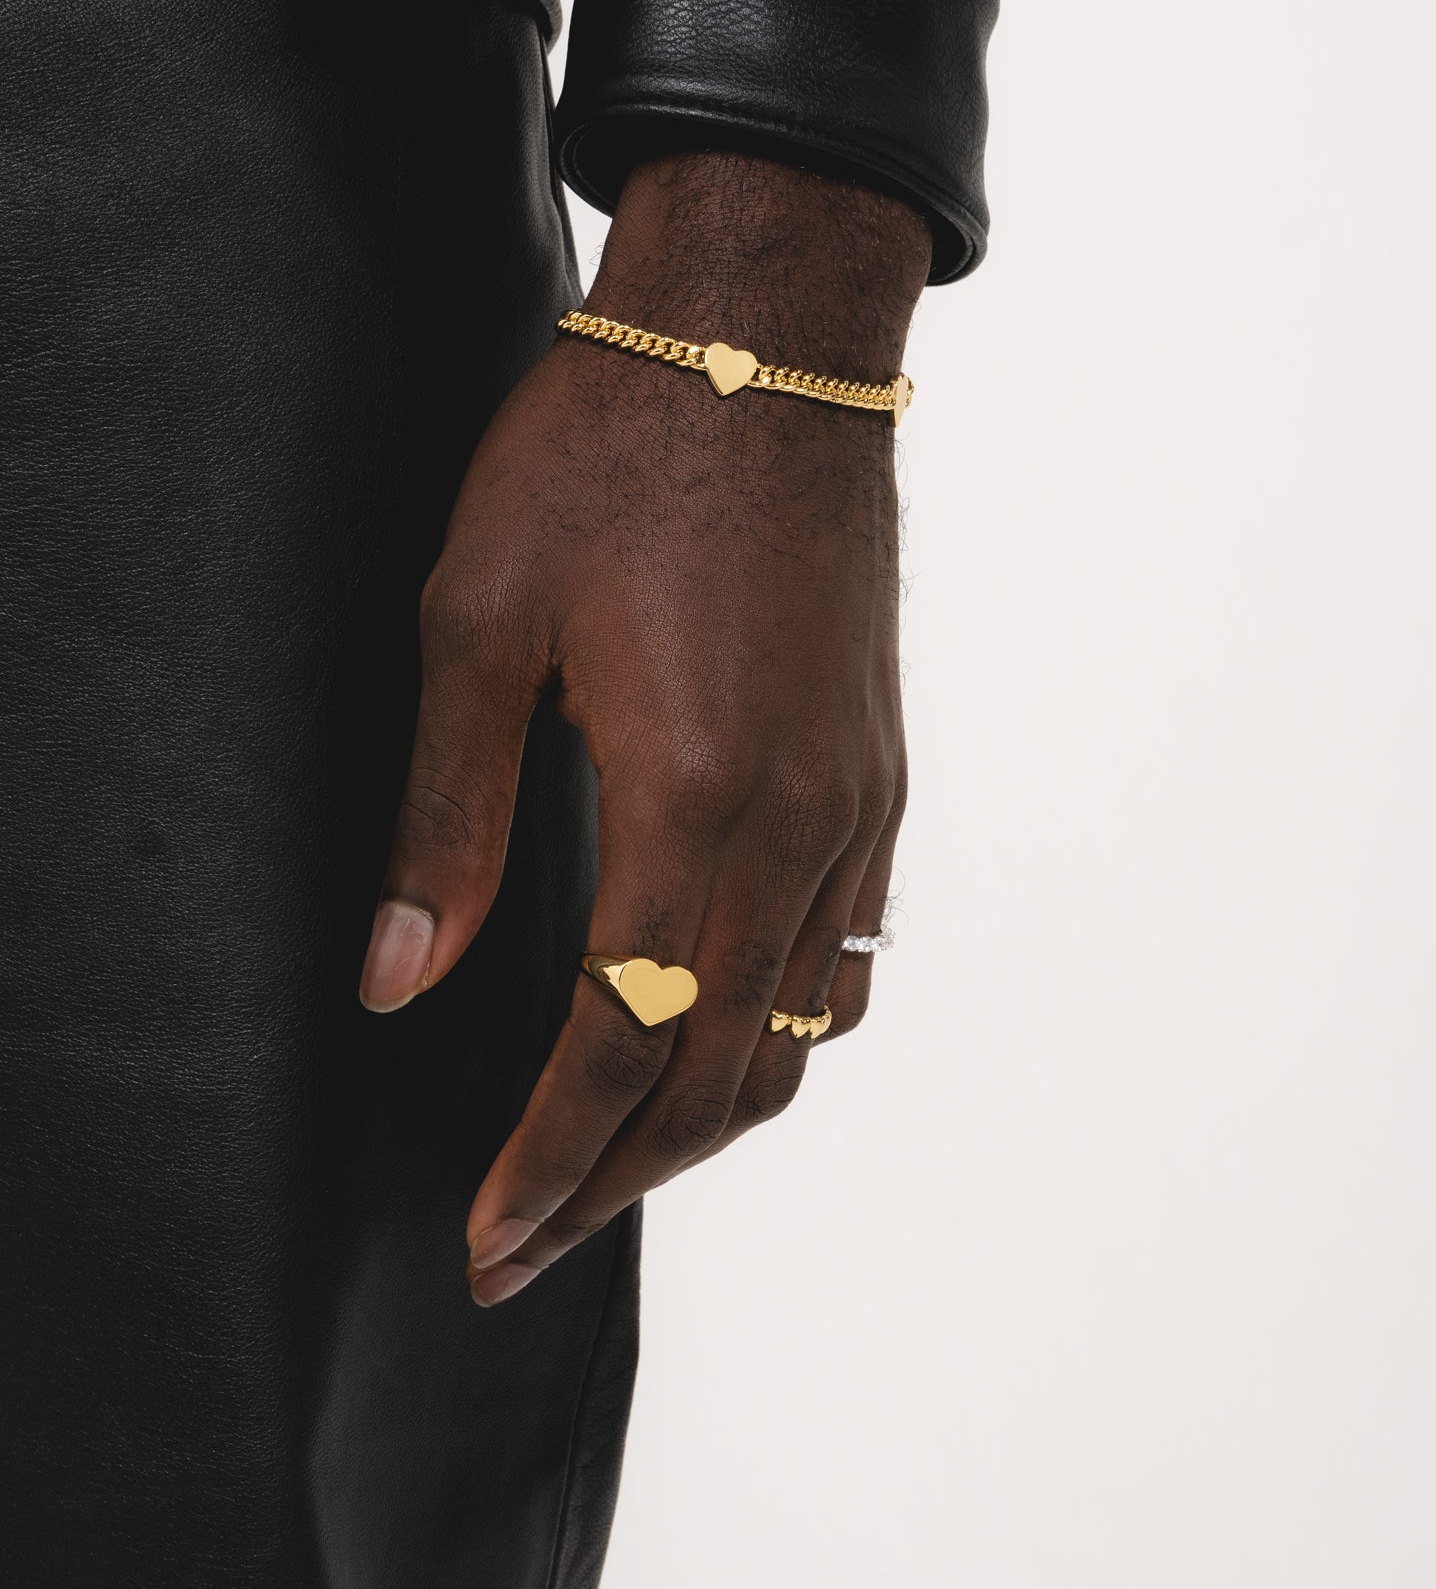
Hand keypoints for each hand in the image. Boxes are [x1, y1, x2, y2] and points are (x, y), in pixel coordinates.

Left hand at [357, 150, 928, 1302]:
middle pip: (717, 1075)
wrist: (767, 344)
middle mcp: (797, 826)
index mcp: (690, 797)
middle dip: (614, 1183)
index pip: (620, 1042)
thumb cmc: (609, 455)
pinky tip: (723, 1038)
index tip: (489, 1242)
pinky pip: (850, 956)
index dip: (548, 1164)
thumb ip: (451, 820)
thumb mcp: (479, 621)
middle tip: (524, 1244)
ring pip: (798, 1035)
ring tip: (609, 1169)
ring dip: (702, 1126)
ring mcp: (856, 804)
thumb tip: (402, 980)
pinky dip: (780, 1038)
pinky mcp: (880, 772)